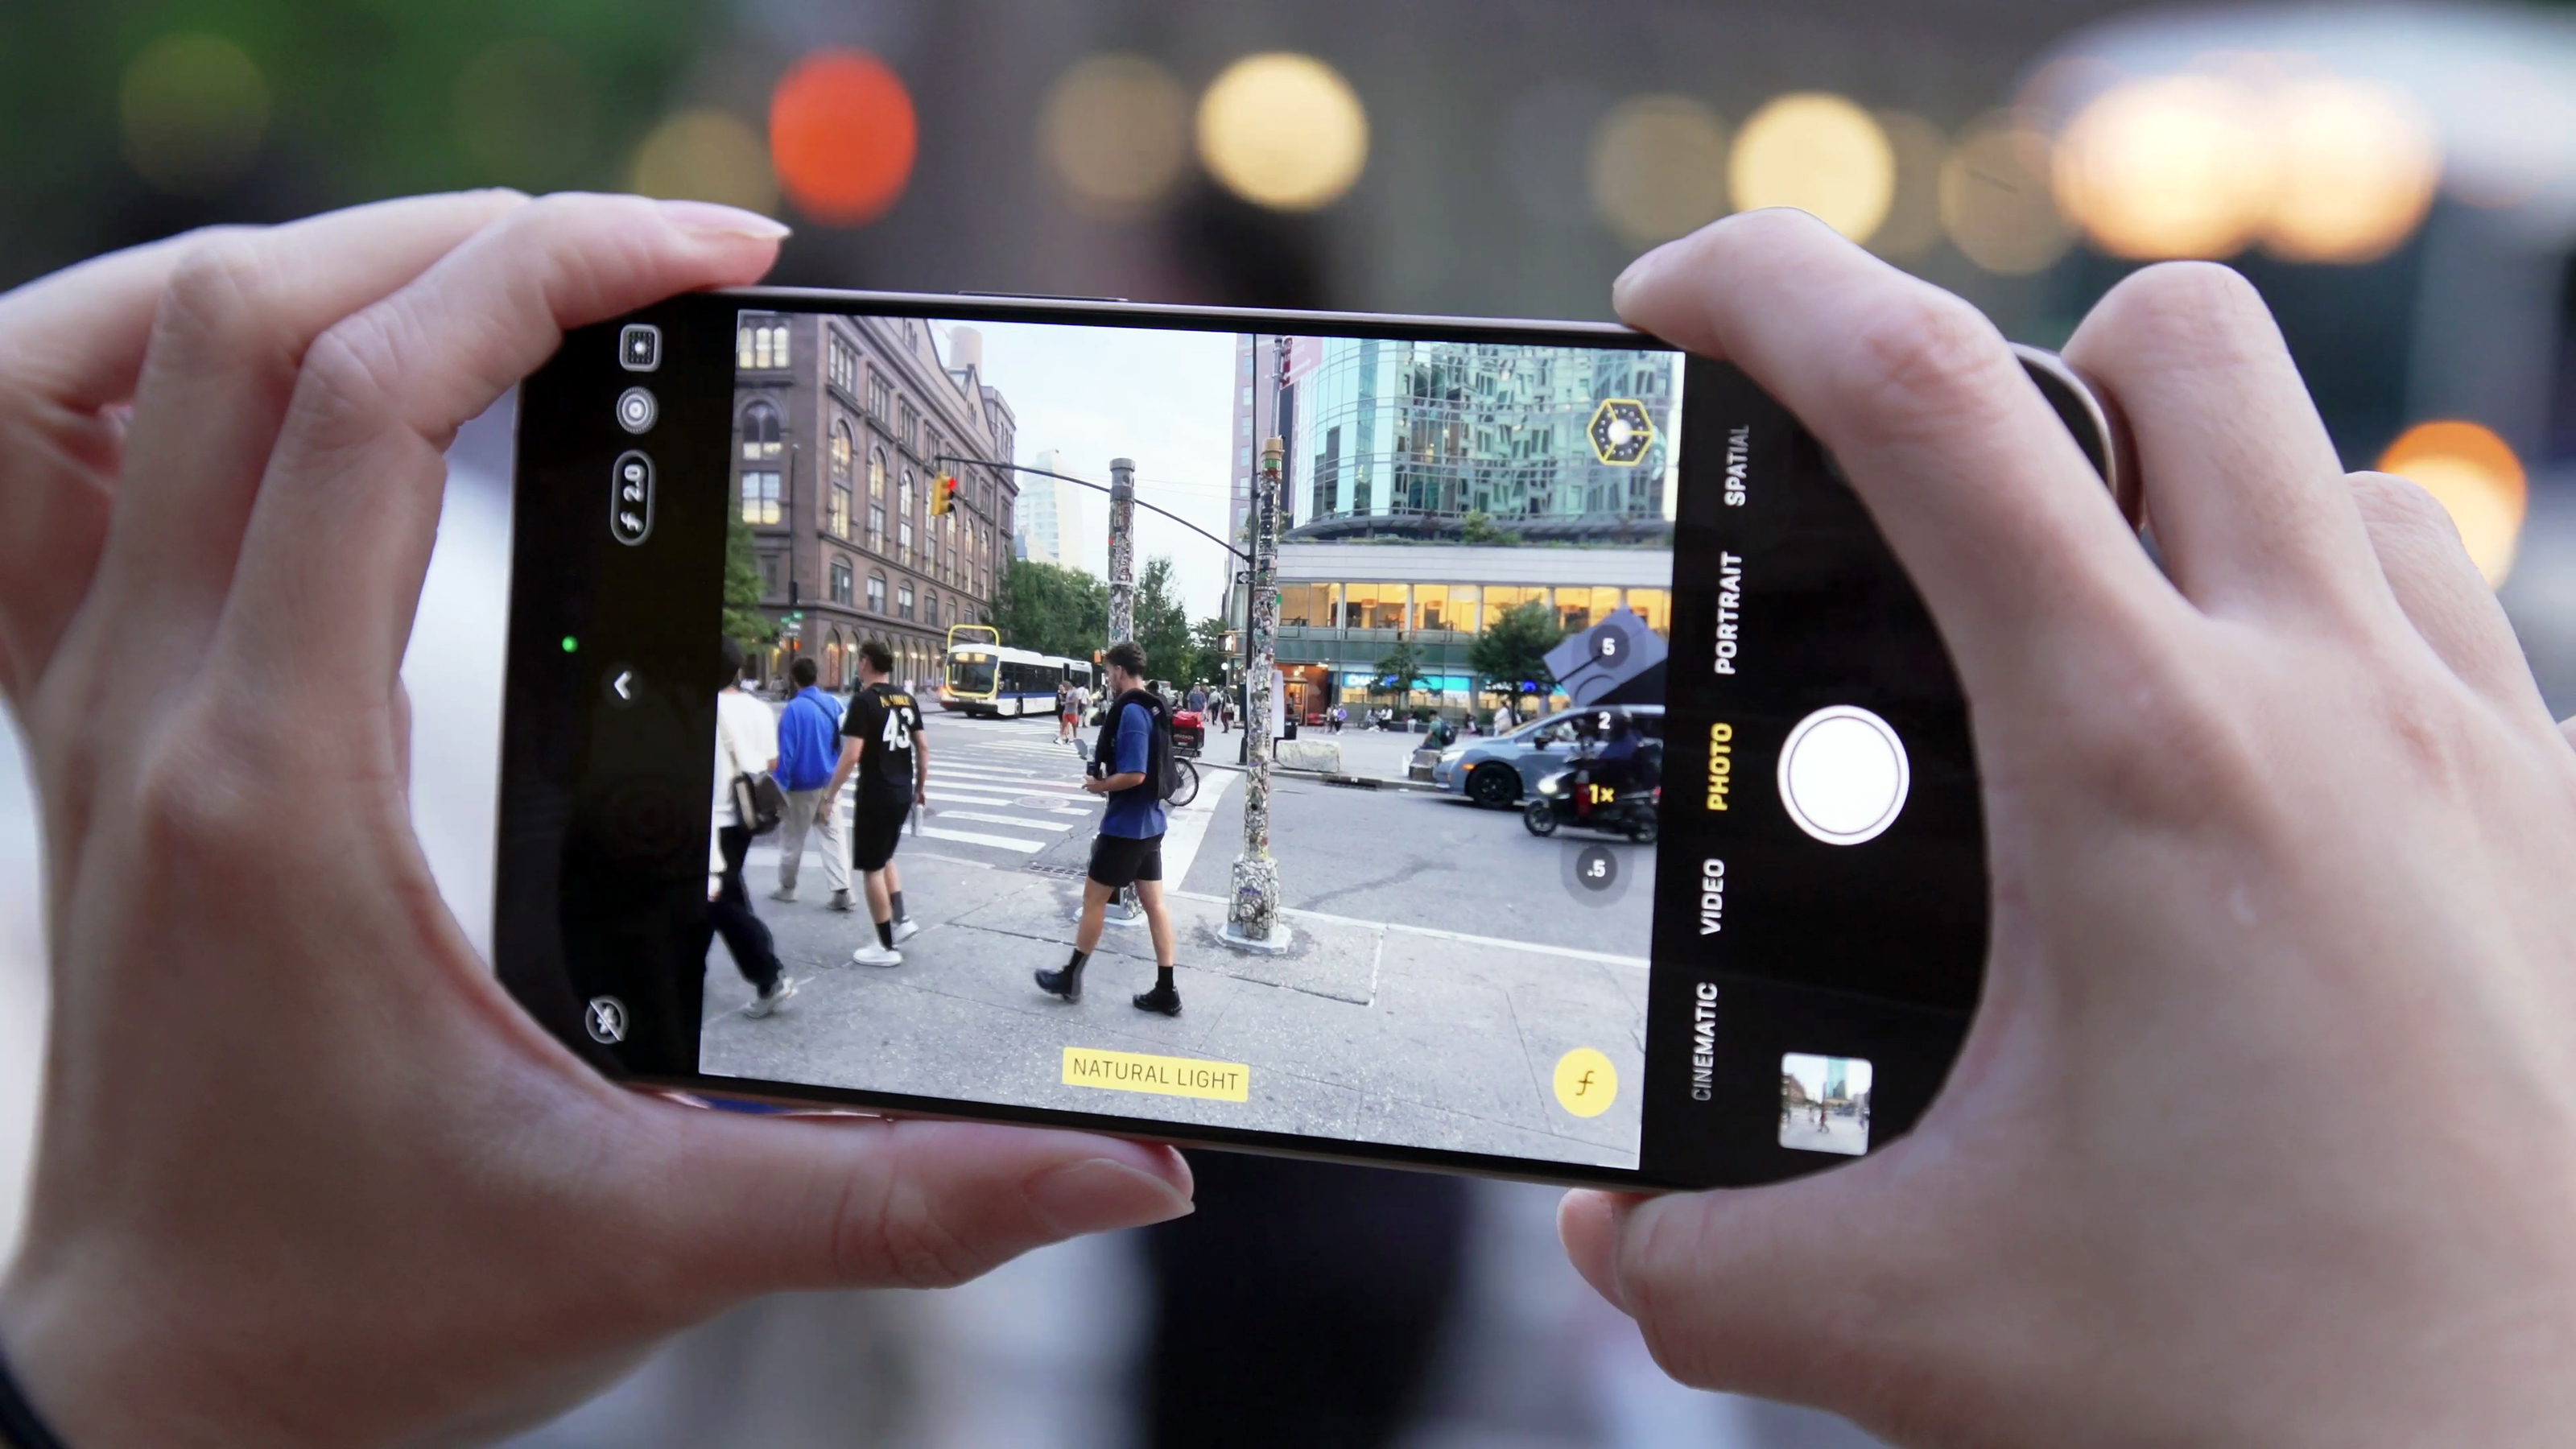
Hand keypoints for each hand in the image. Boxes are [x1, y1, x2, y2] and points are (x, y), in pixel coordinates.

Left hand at [0, 193, 1191, 1448]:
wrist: (149, 1399)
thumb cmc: (350, 1317)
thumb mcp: (648, 1249)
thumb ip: (903, 1201)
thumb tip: (1122, 1166)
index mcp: (283, 787)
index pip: (362, 403)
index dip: (547, 269)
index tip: (714, 254)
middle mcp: (155, 712)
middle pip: (240, 321)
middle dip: (467, 233)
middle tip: (661, 260)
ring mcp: (88, 712)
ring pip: (113, 358)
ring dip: (308, 272)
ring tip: (493, 280)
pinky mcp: (81, 739)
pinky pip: (39, 464)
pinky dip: (157, 364)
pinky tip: (293, 378)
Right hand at [1562, 210, 2575, 1445]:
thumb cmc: (2275, 1400)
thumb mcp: (1912, 1320)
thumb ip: (1699, 1259)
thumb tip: (1607, 1234)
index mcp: (2136, 765)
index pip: (1922, 400)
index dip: (1766, 290)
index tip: (1678, 297)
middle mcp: (2330, 708)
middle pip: (2169, 336)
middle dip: (2008, 366)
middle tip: (1907, 513)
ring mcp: (2480, 753)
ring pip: (2329, 460)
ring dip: (2190, 494)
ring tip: (2088, 647)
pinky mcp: (2564, 827)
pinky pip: (2438, 599)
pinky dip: (2320, 613)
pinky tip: (2249, 783)